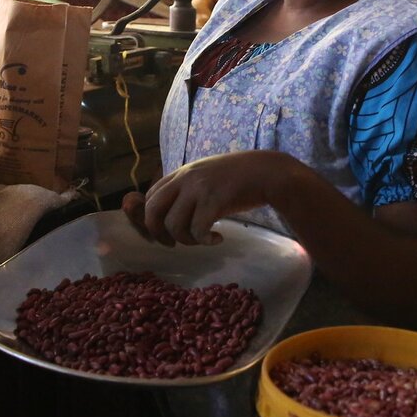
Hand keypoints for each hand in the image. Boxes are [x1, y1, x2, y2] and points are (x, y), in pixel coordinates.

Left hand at [120, 151, 297, 246]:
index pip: (150, 196)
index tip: (162, 233)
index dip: (150, 218)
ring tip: (202, 239)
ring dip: (186, 240)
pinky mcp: (214, 201)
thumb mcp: (206, 177)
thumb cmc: (238, 178)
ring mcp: (199, 189)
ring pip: (173, 225)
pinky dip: (204, 241)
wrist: (267, 172)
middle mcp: (185, 179)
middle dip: (157, 234)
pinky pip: (197, 230)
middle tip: (172, 244)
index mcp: (181, 173)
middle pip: (152, 211)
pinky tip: (217, 238)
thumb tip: (168, 214)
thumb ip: (186, 189)